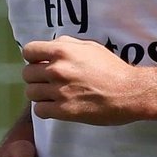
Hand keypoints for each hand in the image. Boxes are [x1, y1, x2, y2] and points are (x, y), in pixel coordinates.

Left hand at [22, 36, 151, 124]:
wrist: (129, 92)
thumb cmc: (112, 68)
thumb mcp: (90, 47)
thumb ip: (67, 45)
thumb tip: (50, 48)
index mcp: (62, 51)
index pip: (29, 51)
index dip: (33, 57)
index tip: (41, 63)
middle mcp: (57, 70)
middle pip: (27, 74)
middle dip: (36, 77)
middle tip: (48, 81)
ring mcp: (59, 91)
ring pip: (31, 93)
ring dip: (39, 94)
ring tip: (52, 95)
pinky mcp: (64, 111)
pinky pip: (39, 110)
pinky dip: (44, 109)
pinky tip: (55, 107)